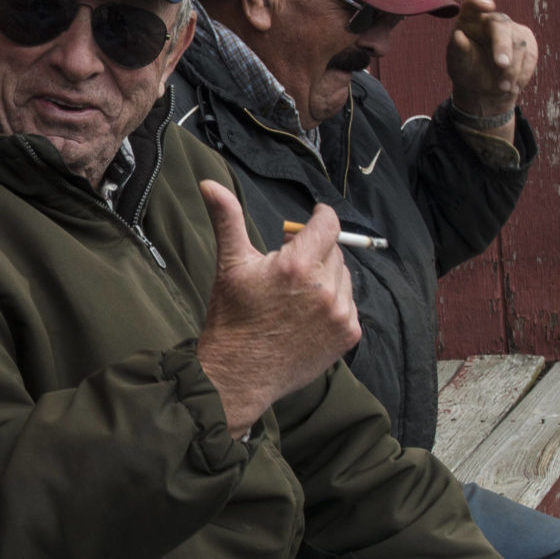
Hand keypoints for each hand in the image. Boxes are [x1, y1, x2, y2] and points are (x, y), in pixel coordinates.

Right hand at [193, 180, 358, 433]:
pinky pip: (350, 305)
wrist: (238, 374)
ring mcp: (340, 314)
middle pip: (335, 251)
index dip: (321, 217)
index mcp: (297, 266)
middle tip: (291, 267)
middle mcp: (325, 289)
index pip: (328, 225)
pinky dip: (334, 304)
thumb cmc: (232, 318)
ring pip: (344, 277)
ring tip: (297, 294)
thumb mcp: (230, 264)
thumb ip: (228, 219)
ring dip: (327, 278)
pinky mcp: (348, 335)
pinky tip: (308, 315)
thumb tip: (209, 183)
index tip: (315, 218)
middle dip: (316, 252)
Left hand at [444, 0, 538, 122]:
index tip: (487, 5)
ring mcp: (510, 28)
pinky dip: (522, 73)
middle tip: (501, 64)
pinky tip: (513, 85)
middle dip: (503, 45)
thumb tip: (458, 36)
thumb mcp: (458, 63)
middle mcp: (491, 19)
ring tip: (503, 88)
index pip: (472, 4)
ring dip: (512, 69)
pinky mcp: (526, 39)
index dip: (479, 2)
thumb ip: (458, 51)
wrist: (484, 86)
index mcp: (469, 20)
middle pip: (501, 25)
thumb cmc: (467, 70)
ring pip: (518, 44)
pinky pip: (530, 55)